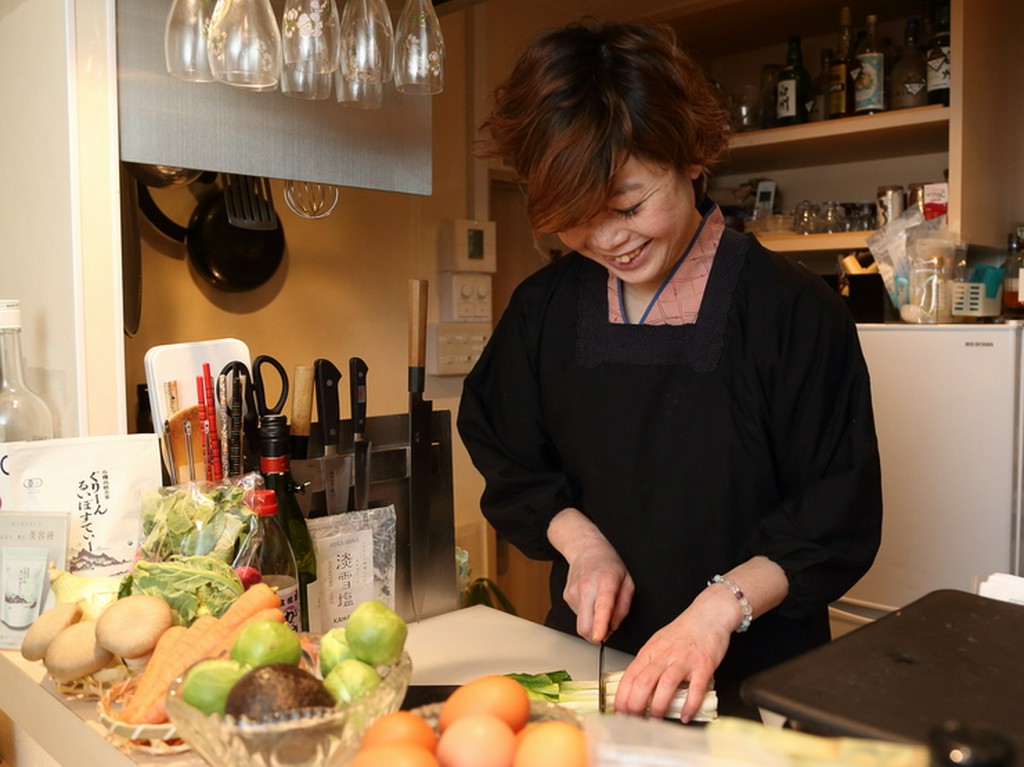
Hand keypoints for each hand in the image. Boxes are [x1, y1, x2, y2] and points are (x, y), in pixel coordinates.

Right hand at [547, 508, 633, 642]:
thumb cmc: (609, 564)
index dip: (600, 625)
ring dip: (593, 621)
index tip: (599, 637)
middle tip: (606, 629)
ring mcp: (573, 592)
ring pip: (582, 623)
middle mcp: (586, 587)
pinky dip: (587, 613)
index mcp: (605, 582)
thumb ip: (624, 606)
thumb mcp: (628, 582)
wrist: (586, 549)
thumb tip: (614, 625)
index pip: (602, 607)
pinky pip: (578, 615)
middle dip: (596, 636)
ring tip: (599, 602)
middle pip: (585, 625)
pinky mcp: (566, 597)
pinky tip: (591, 599)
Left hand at [611, 591, 733, 721]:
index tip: (619, 713)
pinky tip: (686, 715)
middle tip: (634, 721)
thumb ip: (648, 664)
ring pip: (666, 684)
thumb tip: (636, 689)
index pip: (629, 676)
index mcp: (650, 651)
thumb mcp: (658, 643)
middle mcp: (664, 655)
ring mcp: (684, 660)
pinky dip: (690, 704)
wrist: (708, 614)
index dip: (622, 697)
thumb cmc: (684, 631)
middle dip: (635, 705)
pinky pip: (696, 687)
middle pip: (643, 681)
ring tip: (656, 720)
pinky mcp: (703, 664)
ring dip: (658, 706)